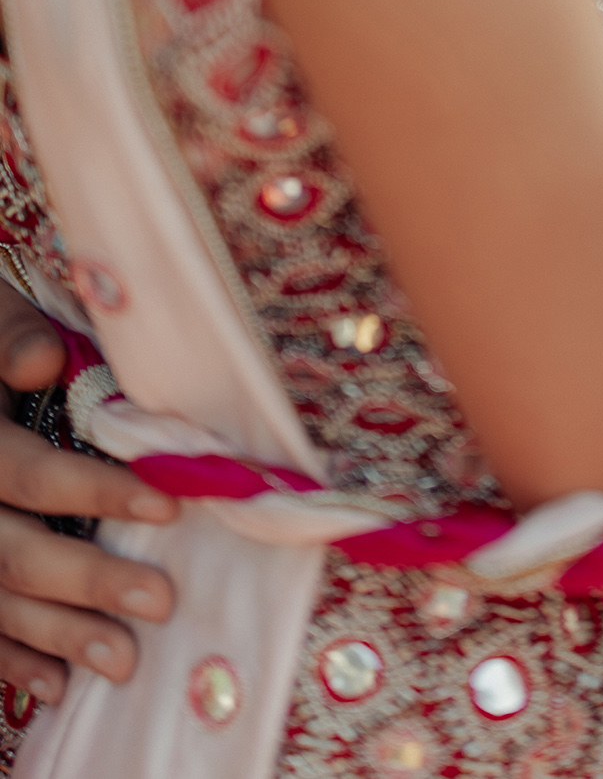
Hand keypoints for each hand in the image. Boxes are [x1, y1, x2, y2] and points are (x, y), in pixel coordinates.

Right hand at [0, 280, 176, 703]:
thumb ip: (13, 339)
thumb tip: (43, 362)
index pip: (28, 475)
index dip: (95, 493)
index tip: (167, 506)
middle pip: (11, 553)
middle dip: (87, 582)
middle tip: (160, 600)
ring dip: (58, 635)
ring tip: (122, 660)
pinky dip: (11, 659)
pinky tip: (55, 683)